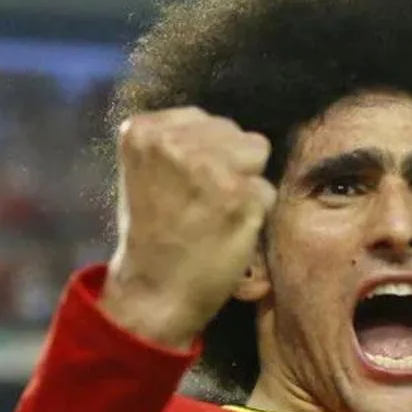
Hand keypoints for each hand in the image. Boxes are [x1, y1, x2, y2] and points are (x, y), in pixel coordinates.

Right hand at [100, 107, 275, 349]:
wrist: (153, 292)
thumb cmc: (153, 235)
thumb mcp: (146, 171)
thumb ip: (178, 142)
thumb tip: (227, 129)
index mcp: (144, 130)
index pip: (205, 119)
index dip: (205, 153)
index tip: (186, 185)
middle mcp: (175, 142)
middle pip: (235, 132)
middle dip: (229, 163)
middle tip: (202, 203)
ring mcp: (209, 168)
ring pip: (257, 153)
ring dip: (247, 183)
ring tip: (217, 213)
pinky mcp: (239, 196)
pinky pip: (268, 190)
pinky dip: (256, 213)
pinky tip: (228, 231)